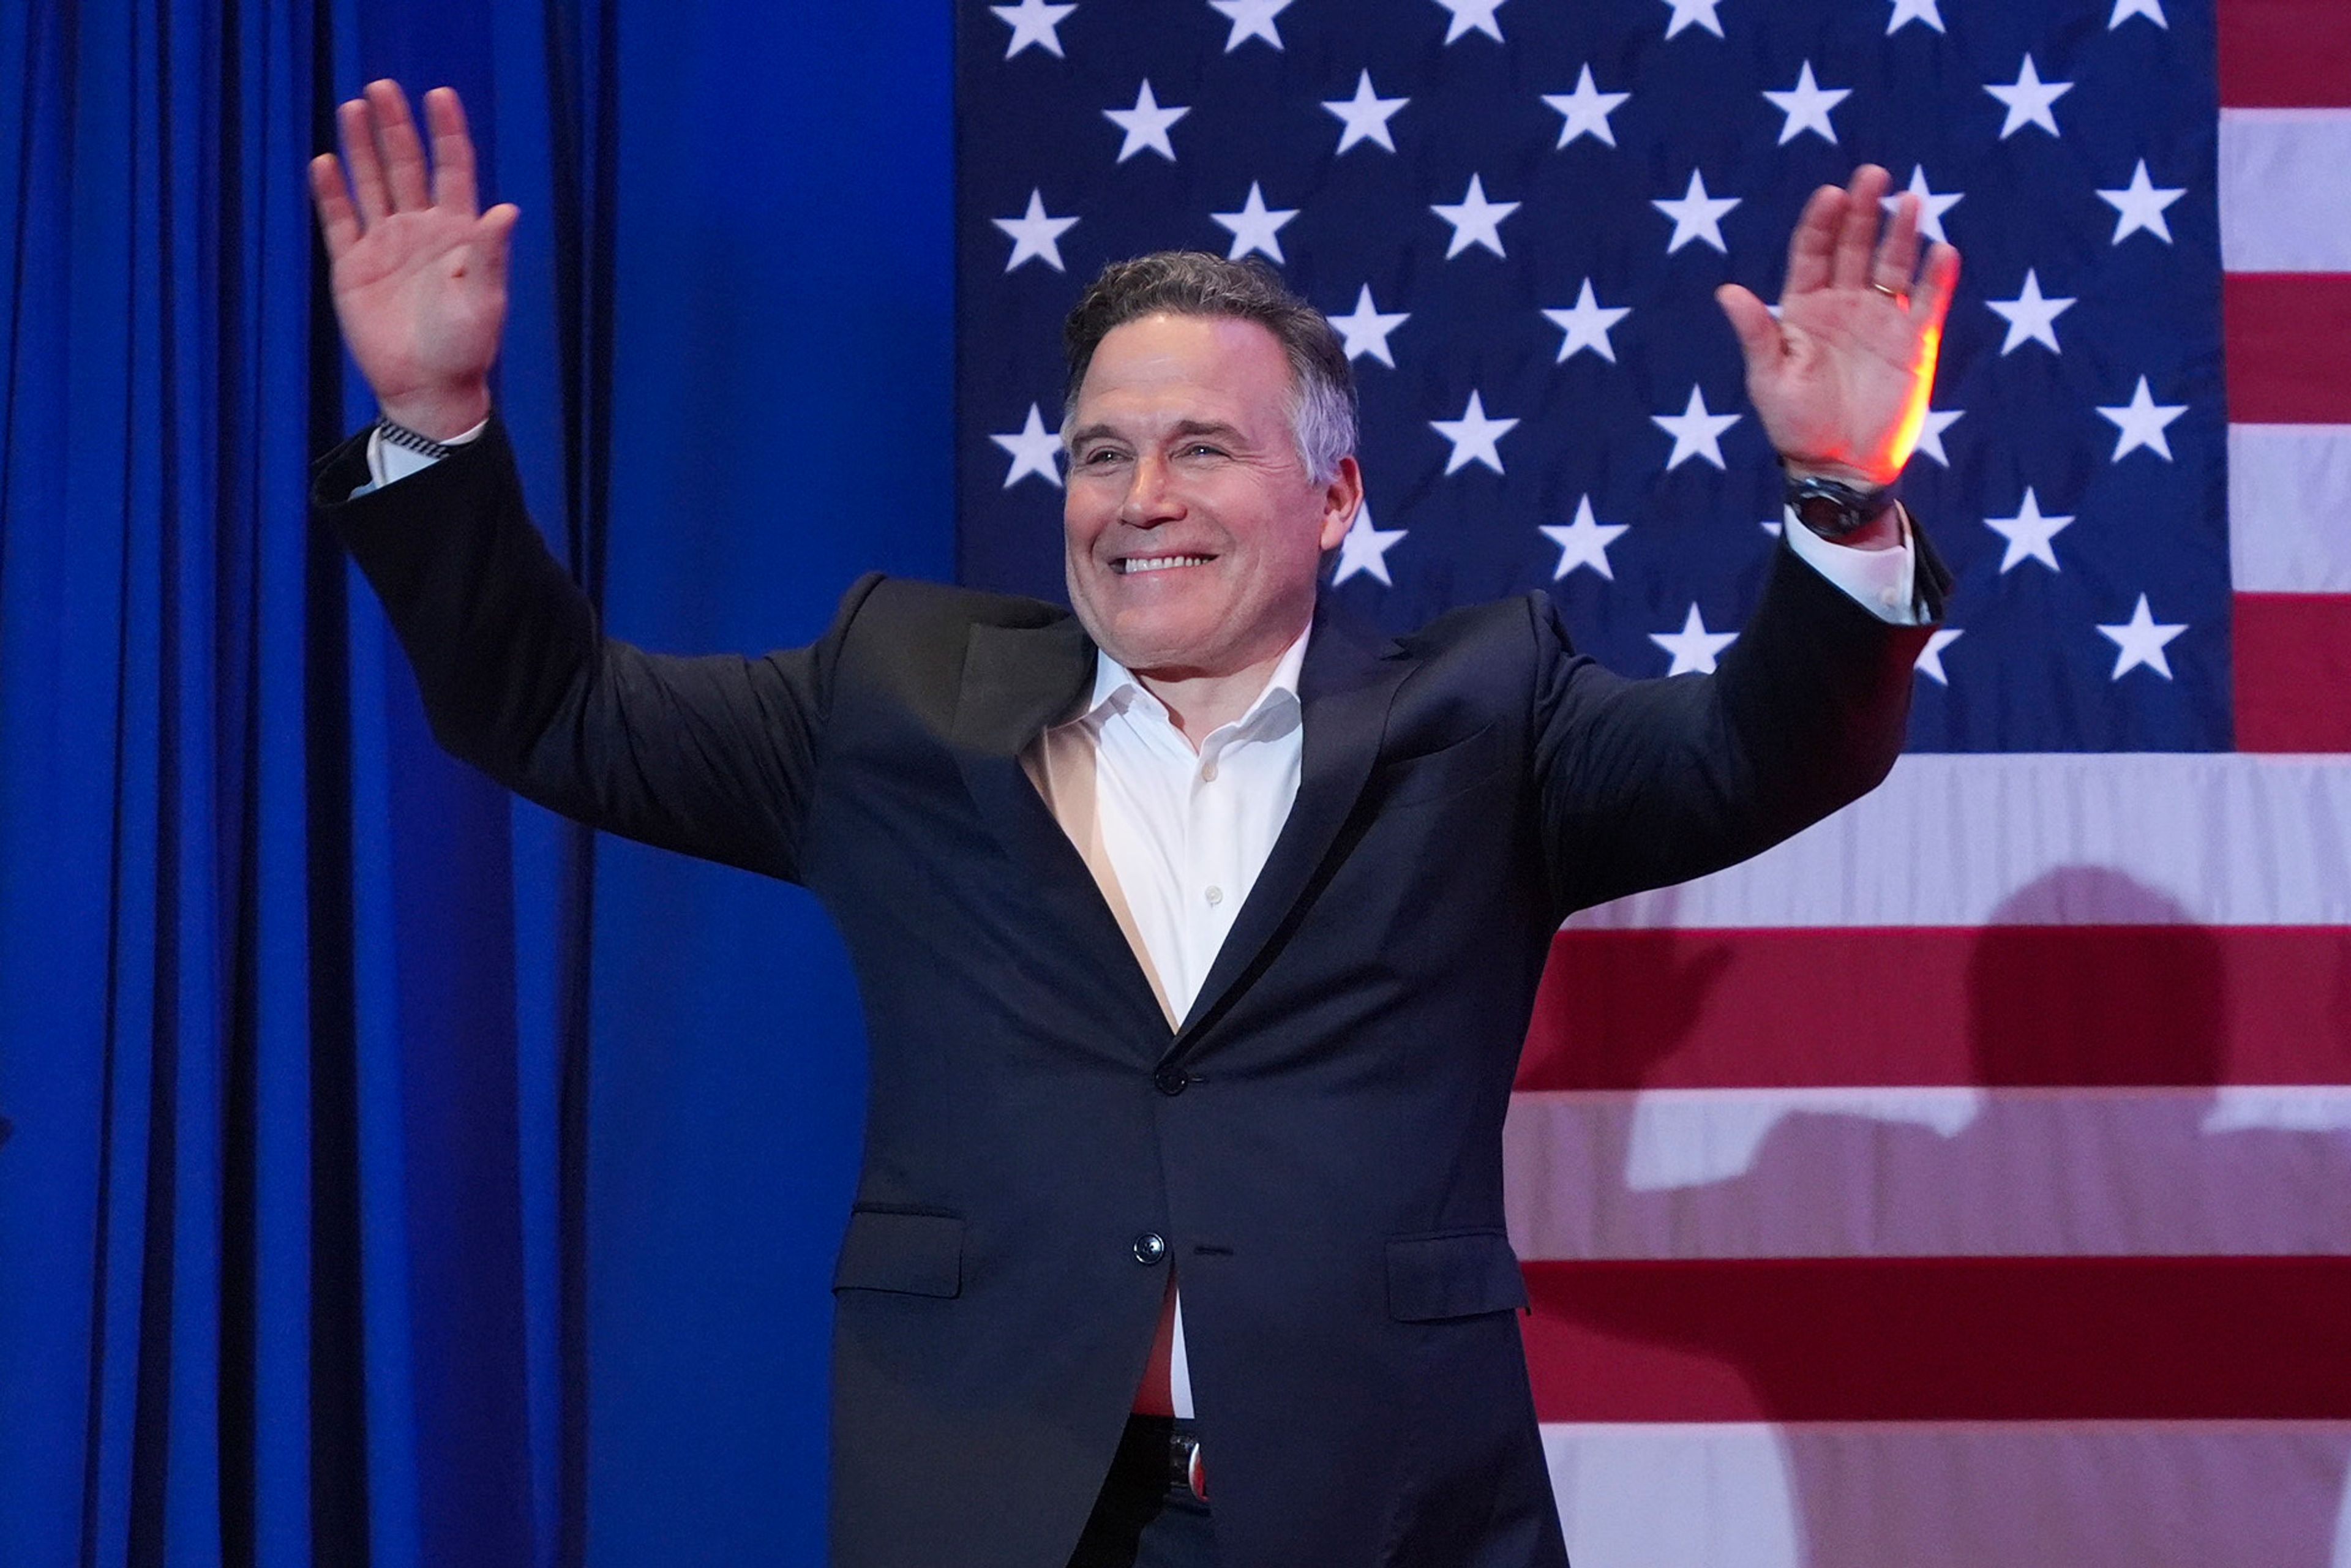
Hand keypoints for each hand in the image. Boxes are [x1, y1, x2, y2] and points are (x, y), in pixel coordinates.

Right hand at [309, 81, 517, 438]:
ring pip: (371, 184)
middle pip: (406, 166)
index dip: (448, 133)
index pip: (453, 170)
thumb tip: (506, 209)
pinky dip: (331, 193)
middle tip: (382, 88)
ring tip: (353, 107)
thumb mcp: (484, 302)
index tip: (440, 95)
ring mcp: (385, 246)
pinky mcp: (353, 267)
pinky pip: (339, 221)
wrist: (428, 389)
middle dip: (396, 127)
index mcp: (458, 234)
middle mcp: (420, 231)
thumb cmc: (465, 349)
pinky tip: (324, 162)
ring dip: (362, 147)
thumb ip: (490, 255)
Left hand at [1715, 164, 1959, 488]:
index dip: (1822, 223)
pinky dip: (1937, 277)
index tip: (1831, 194)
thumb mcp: (1769, 380)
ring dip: (1902, 233)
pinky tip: (1942, 250)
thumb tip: (1727, 291)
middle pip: (1855, 247)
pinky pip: (1929, 302)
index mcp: (1804, 311)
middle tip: (1874, 176)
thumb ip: (1756, 334)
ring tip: (1911, 201)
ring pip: (1893, 266)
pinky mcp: (1915, 343)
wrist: (1839, 467)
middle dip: (1864, 211)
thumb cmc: (1796, 426)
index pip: (1813, 254)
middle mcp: (1844, 307)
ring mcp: (1882, 321)